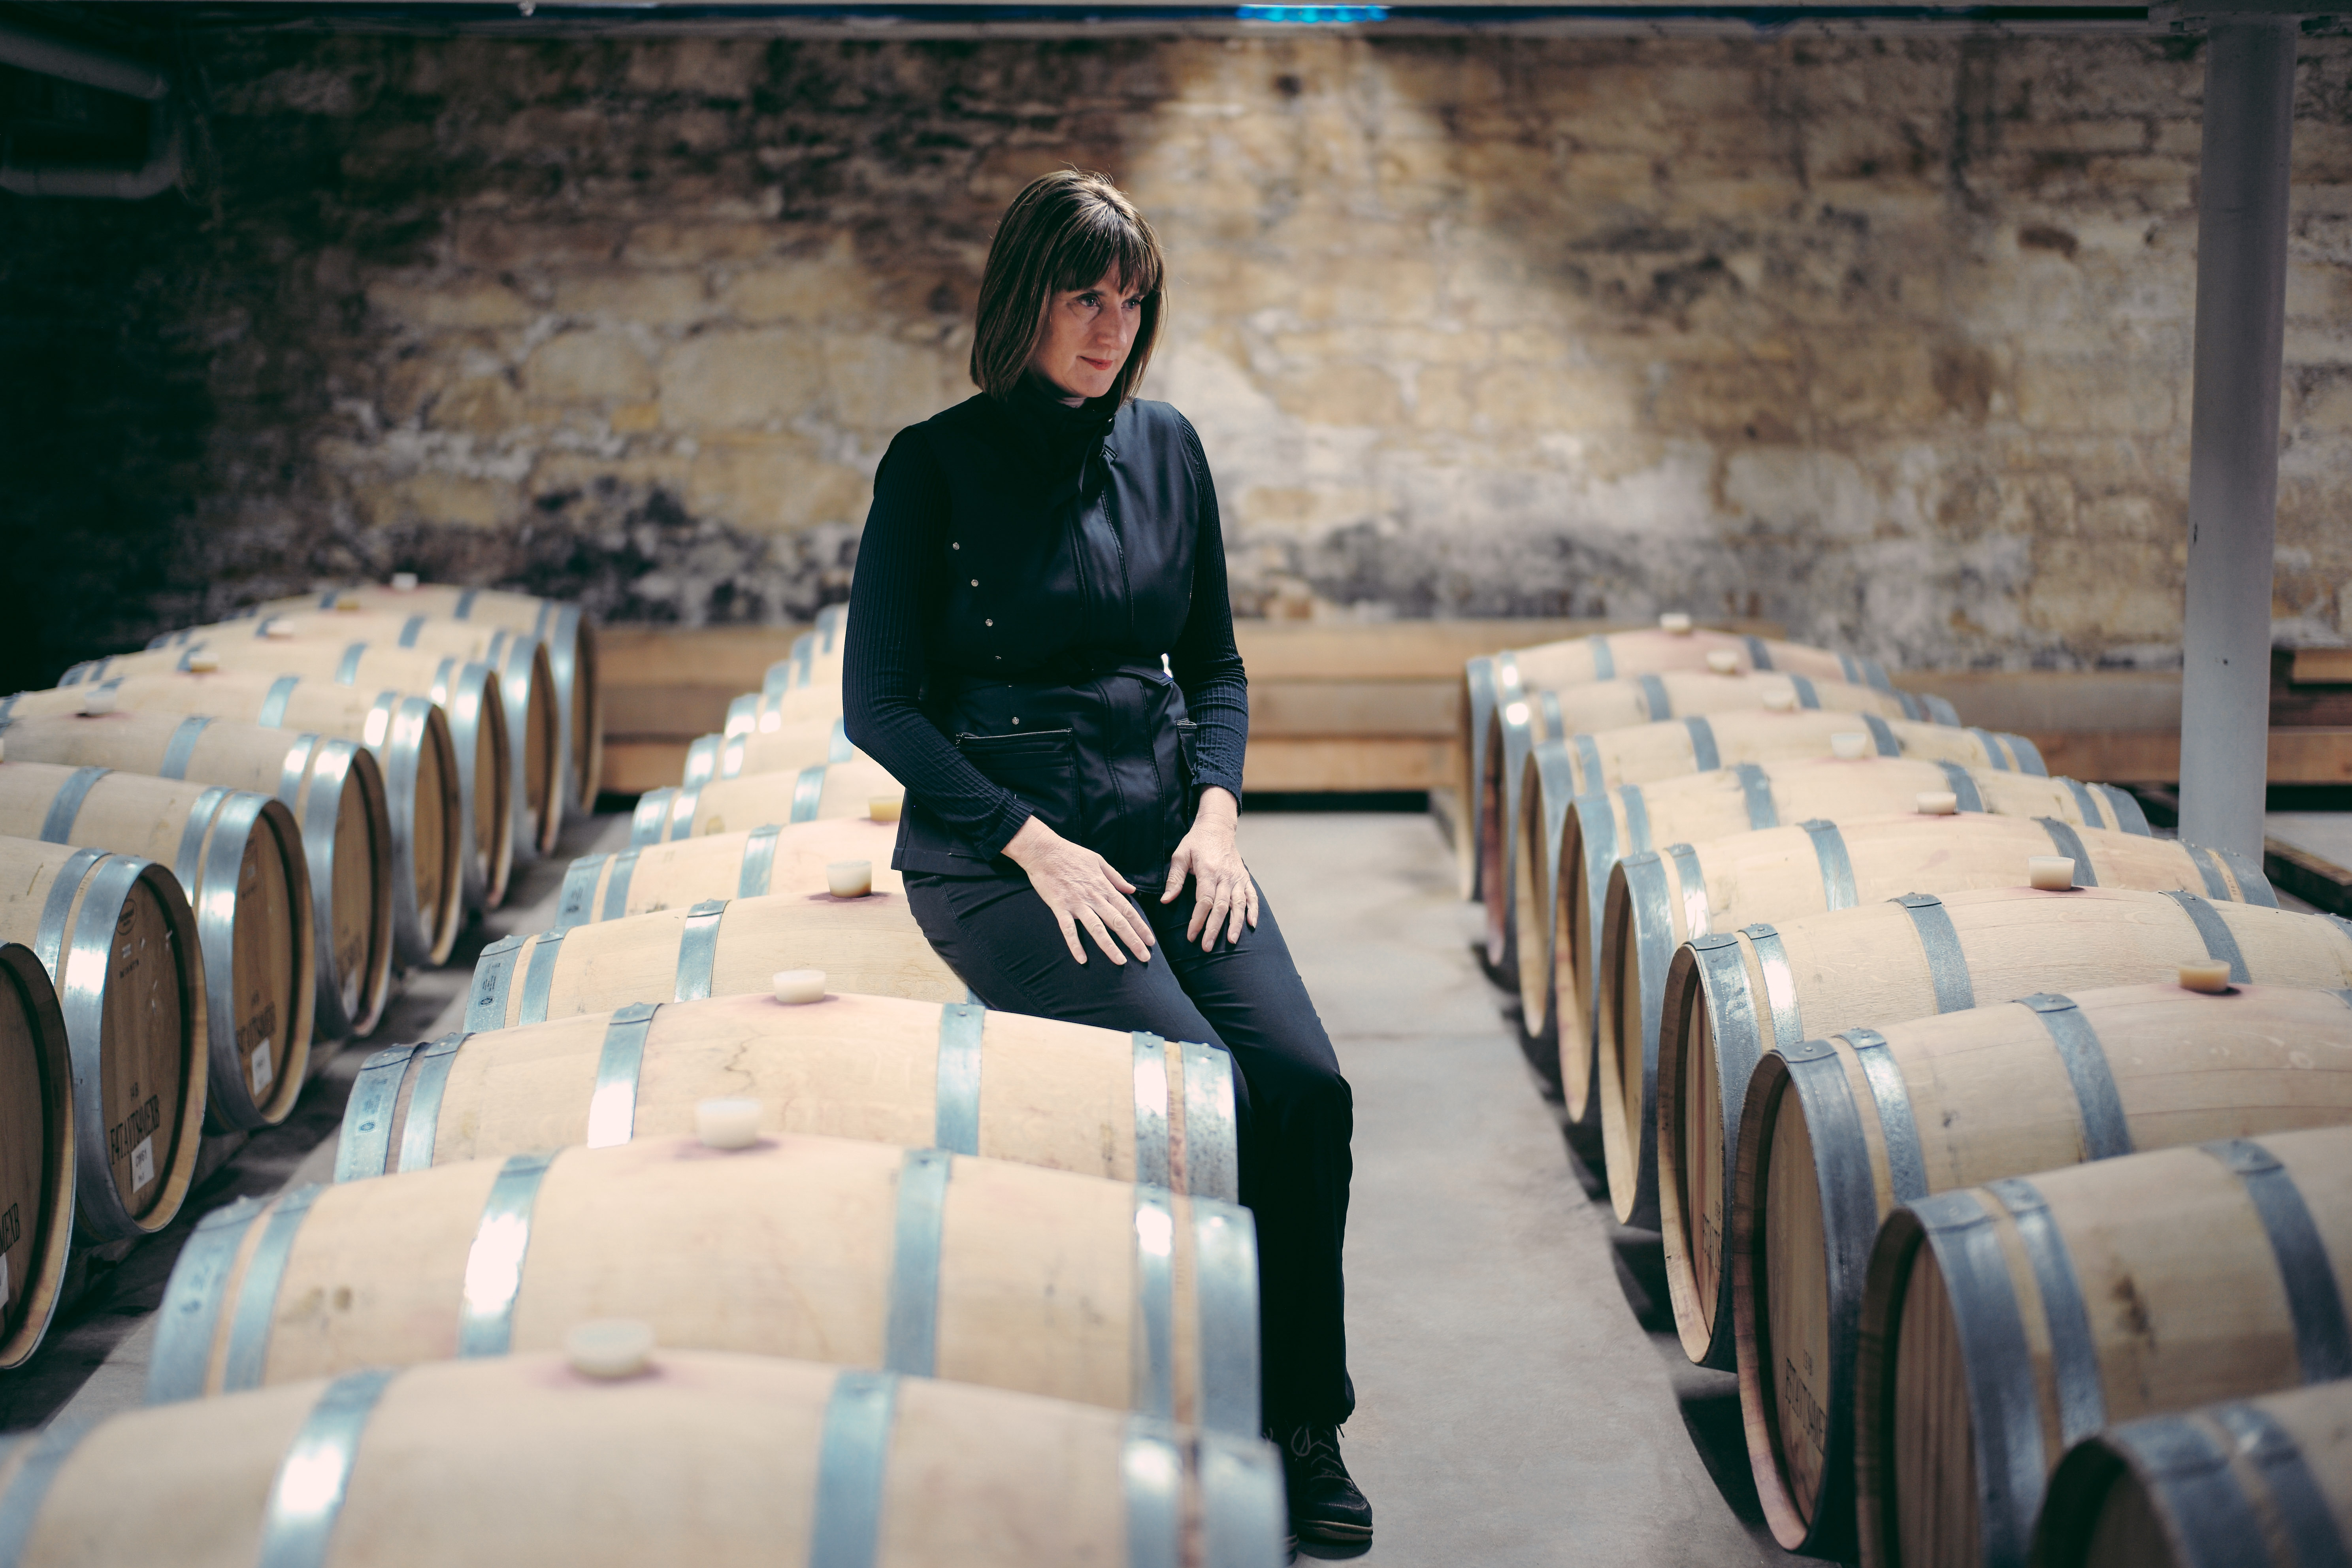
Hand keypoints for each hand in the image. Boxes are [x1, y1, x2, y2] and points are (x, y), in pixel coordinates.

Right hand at [1002, 815, 1154, 965]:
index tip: (1150, 941)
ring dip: (1110, 946)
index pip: (1128, 910)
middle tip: (1145, 957)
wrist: (1043, 850)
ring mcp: (1077, 903)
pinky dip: (1075, 945)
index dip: (1141, 927)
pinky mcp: (1059, 907)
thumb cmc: (1071, 854)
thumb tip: (1131, 890)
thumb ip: (1116, 877)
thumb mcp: (1098, 861)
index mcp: (1104, 887)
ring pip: (1097, 928)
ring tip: (1121, 962)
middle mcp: (1094, 897)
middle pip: (1118, 922)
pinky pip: (1068, 929)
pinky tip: (1082, 959)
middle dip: (1133, 940)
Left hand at [1161, 787, 1257, 950]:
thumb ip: (1174, 879)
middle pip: (1221, 906)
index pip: (1204, 900)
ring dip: (1236, 924)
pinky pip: (1252, 896)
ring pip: (1239, 904)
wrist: (1217, 826)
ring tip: (1231, 941)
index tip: (1191, 936)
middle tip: (1207, 947)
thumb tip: (1165, 901)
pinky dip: (1254, 910)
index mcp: (1208, 870)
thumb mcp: (1180, 855)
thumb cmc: (1196, 842)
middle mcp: (1225, 875)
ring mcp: (1237, 877)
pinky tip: (1252, 924)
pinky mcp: (1244, 877)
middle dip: (1214, 928)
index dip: (1198, 920)